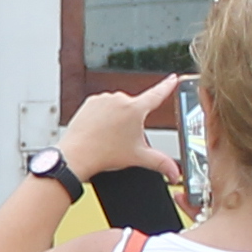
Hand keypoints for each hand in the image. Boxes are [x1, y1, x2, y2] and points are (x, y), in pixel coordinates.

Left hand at [59, 78, 181, 182]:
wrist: (77, 155)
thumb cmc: (104, 154)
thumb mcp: (138, 158)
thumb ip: (161, 163)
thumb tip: (174, 173)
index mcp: (135, 109)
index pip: (157, 94)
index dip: (168, 86)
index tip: (173, 78)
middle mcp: (119, 99)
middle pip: (134, 108)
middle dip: (132, 121)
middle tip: (123, 139)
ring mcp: (103, 99)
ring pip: (117, 107)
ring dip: (116, 118)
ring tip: (108, 136)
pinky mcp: (90, 102)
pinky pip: (102, 107)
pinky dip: (103, 116)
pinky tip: (99, 130)